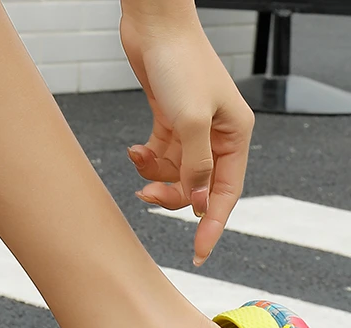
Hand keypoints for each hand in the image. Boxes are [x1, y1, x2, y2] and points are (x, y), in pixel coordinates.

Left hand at [120, 9, 254, 265]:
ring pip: (175, 176)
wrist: (155, 29)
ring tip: (138, 163)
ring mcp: (192, 131)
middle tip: (146, 198)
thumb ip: (195, 166)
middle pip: (196, 189)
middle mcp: (217, 136)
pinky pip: (159, 159)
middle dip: (171, 197)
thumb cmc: (180, 66)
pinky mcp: (169, 124)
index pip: (226, 194)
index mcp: (235, 136)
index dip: (213, 227)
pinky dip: (145, 160)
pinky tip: (134, 151)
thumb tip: (197, 202)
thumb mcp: (191, 122)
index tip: (199, 255)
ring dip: (154, 178)